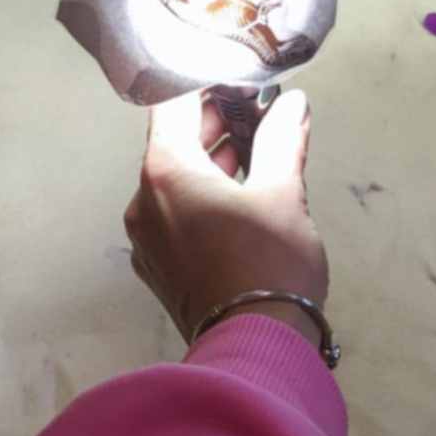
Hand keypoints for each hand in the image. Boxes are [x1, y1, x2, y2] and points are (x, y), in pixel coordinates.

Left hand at [123, 90, 327, 343]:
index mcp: (165, 172)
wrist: (255, 350)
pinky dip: (204, 200)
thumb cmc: (269, 263)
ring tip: (261, 156)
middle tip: (261, 115)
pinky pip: (176, 216)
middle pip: (173, 144)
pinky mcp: (158, 268)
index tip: (242, 84)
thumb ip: (282, 140)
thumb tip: (292, 103)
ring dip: (213, 164)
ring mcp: (146, 239)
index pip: (173, 105)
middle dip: (216, 127)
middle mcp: (143, 201)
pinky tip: (243, 203)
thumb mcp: (284, 194)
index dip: (207, 87)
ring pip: (176, 182)